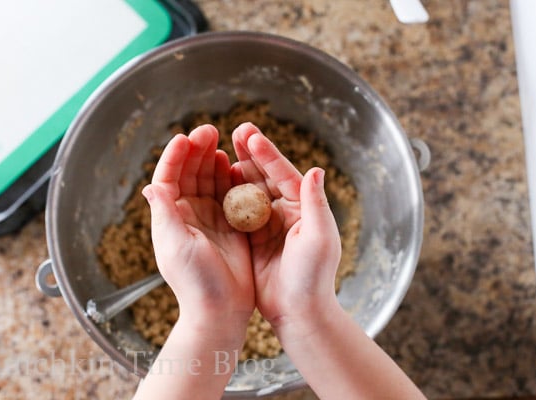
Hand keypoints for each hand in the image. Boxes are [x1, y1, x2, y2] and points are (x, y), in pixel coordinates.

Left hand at [142, 124, 253, 330]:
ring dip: (212, 159)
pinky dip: (230, 177)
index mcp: (170, 217)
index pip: (167, 178)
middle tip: (208, 131)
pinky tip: (234, 164)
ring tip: (220, 141)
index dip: (174, 157)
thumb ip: (165, 213)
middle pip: (189, 173)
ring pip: (209, 180)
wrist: (221, 307)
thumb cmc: (195, 280)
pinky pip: (229, 193)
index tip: (184, 138)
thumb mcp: (174, 244)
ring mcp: (210, 217)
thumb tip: (151, 185)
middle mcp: (188, 214)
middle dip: (196, 150)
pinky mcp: (230, 224)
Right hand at [231, 122, 341, 326]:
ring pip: (250, 189)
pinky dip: (228, 194)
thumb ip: (316, 204)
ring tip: (222, 150)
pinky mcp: (254, 237)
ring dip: (238, 169)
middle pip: (266, 176)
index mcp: (304, 207)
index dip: (267, 153)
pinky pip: (238, 210)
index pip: (284, 173)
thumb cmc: (313, 276)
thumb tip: (316, 170)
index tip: (250, 135)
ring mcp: (269, 224)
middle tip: (236, 131)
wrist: (299, 310)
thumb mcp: (319, 238)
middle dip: (251, 153)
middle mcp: (287, 211)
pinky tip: (216, 181)